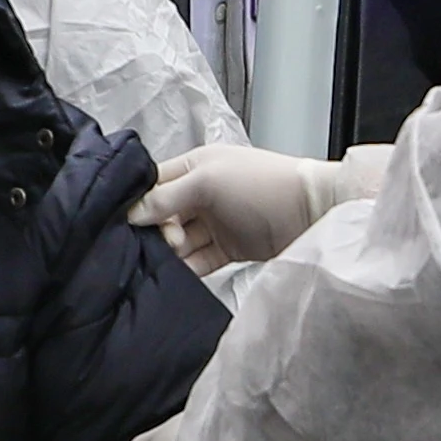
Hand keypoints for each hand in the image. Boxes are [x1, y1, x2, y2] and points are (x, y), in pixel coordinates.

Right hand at [129, 142, 365, 271]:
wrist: (312, 213)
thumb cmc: (262, 186)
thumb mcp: (207, 182)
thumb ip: (166, 197)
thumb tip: (131, 214)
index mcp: (196, 166)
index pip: (153, 184)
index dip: (138, 203)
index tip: (127, 224)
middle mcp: (202, 193)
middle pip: (162, 216)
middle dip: (154, 231)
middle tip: (165, 242)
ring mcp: (216, 223)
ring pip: (178, 241)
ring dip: (168, 253)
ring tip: (165, 260)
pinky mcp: (228, 250)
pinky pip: (197, 261)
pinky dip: (186, 268)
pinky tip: (175, 275)